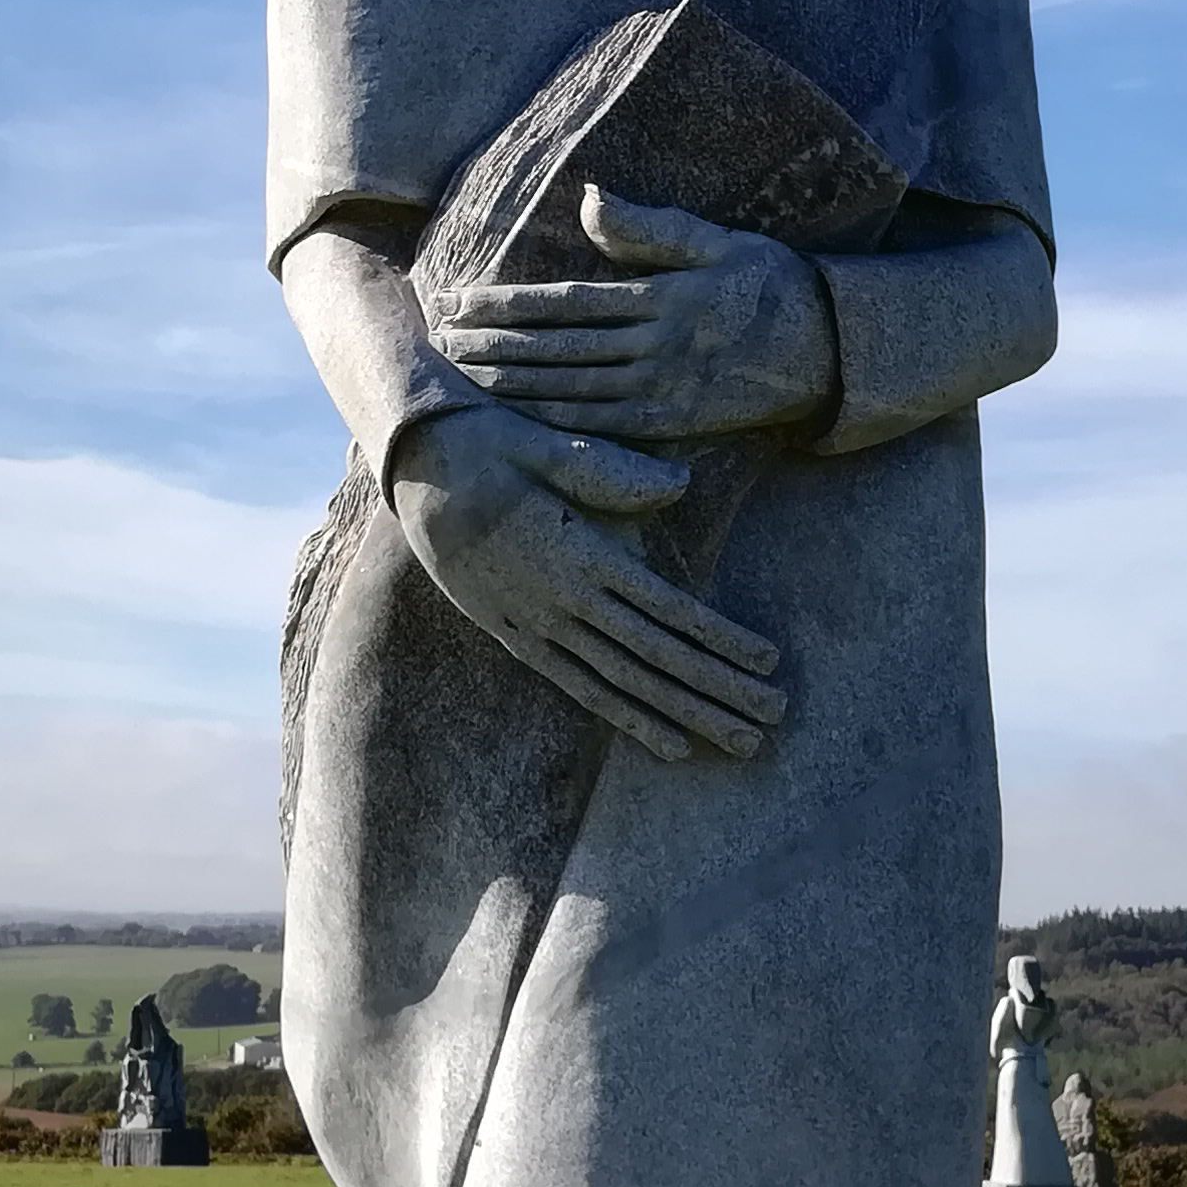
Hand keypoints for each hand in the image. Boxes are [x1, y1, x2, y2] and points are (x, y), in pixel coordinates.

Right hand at [390, 401, 785, 763]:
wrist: (412, 468)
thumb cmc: (488, 442)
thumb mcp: (546, 443)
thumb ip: (609, 470)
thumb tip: (679, 486)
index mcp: (580, 553)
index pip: (666, 609)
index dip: (720, 639)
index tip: (768, 663)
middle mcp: (564, 601)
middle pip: (656, 659)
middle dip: (718, 691)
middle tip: (774, 720)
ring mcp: (538, 626)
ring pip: (625, 684)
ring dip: (686, 715)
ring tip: (740, 743)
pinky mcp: (517, 637)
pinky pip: (580, 689)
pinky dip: (627, 718)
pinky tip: (669, 743)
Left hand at [432, 187, 837, 444]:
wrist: (829, 349)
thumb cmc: (768, 283)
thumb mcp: (718, 241)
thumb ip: (649, 227)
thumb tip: (587, 200)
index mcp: (661, 296)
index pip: (565, 303)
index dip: (505, 304)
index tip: (458, 300)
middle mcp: (656, 347)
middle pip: (556, 348)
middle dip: (493, 344)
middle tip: (441, 341)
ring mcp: (663, 390)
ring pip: (570, 389)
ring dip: (511, 383)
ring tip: (463, 375)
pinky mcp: (673, 423)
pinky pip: (600, 424)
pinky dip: (554, 418)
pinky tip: (516, 413)